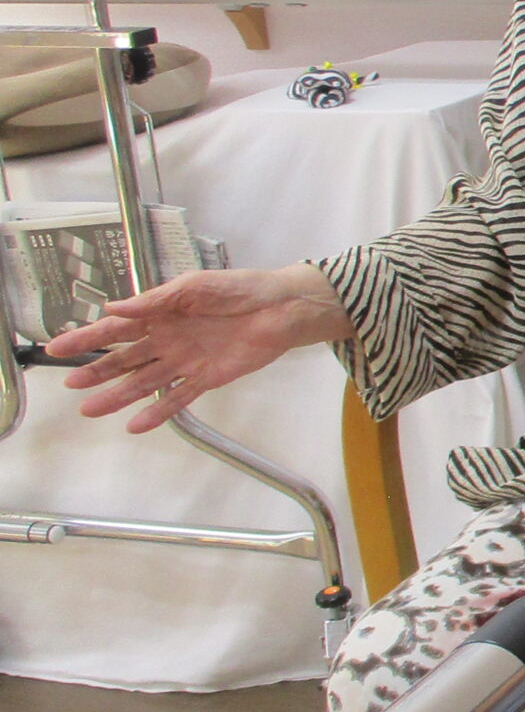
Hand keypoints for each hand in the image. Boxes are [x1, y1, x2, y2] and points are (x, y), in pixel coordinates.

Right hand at [46, 266, 353, 433]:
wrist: (280, 308)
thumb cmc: (237, 289)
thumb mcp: (192, 286)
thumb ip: (154, 300)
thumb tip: (113, 307)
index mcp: (160, 314)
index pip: (115, 328)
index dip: (86, 338)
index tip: (57, 348)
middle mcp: (166, 339)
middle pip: (124, 359)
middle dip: (97, 372)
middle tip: (71, 385)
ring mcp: (184, 360)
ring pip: (144, 382)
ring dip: (118, 396)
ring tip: (91, 410)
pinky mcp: (207, 378)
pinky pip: (177, 397)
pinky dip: (156, 412)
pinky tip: (135, 424)